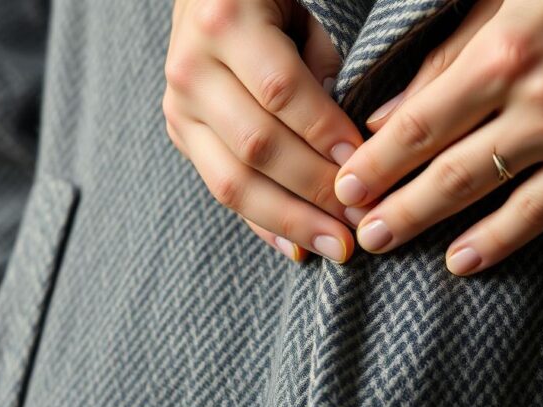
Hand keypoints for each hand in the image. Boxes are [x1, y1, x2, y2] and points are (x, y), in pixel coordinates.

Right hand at [163, 0, 362, 262]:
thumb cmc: (274, 5)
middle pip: (255, 146)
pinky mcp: (181, 135)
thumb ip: (324, 72)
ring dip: (291, 221)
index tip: (363, 164)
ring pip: (232, 181)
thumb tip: (349, 149)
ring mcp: (179, 107)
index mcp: (226, 23)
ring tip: (336, 247)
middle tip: (359, 221)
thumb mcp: (304, 18)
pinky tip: (298, 247)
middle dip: (314, 190)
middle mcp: (192, 68)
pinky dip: (263, 224)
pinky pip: (221, 191)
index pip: (280, 91)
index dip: (323, 132)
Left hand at [334, 0, 542, 274]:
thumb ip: (448, 54)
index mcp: (506, 49)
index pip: (421, 119)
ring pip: (486, 193)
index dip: (379, 158)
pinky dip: (499, 240)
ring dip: (429, 222)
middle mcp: (537, 98)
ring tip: (386, 243)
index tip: (344, 184)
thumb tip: (385, 111)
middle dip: (393, 200)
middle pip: (446, 164)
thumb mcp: (509, 1)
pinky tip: (462, 261)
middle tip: (355, 228)